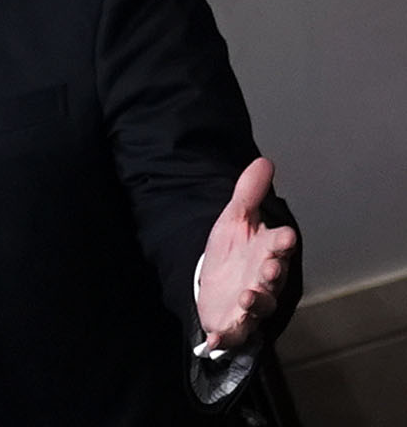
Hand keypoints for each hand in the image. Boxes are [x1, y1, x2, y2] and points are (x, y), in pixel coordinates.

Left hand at [195, 157, 297, 353]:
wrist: (218, 283)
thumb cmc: (234, 251)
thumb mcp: (235, 218)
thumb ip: (248, 192)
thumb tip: (264, 161)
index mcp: (268, 252)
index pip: (280, 245)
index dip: (282, 241)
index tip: (285, 235)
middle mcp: (265, 280)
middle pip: (274, 278)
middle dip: (273, 274)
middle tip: (270, 268)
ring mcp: (251, 304)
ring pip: (260, 306)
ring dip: (256, 302)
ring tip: (247, 295)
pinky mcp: (235, 324)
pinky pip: (233, 334)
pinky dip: (225, 337)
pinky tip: (214, 339)